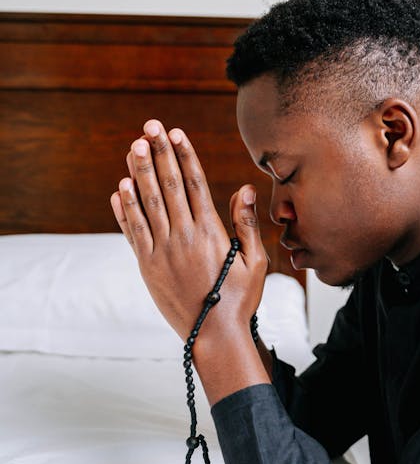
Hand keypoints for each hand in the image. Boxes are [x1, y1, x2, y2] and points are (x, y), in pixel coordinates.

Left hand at [110, 120, 267, 346]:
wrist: (214, 336)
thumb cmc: (240, 300)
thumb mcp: (255, 261)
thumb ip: (247, 224)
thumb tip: (245, 189)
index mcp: (211, 232)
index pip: (195, 184)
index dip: (185, 156)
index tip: (177, 133)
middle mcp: (184, 236)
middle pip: (169, 185)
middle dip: (159, 153)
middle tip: (150, 127)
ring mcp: (163, 251)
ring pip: (148, 203)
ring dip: (139, 172)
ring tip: (133, 146)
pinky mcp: (148, 266)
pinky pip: (133, 231)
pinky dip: (125, 209)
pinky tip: (119, 188)